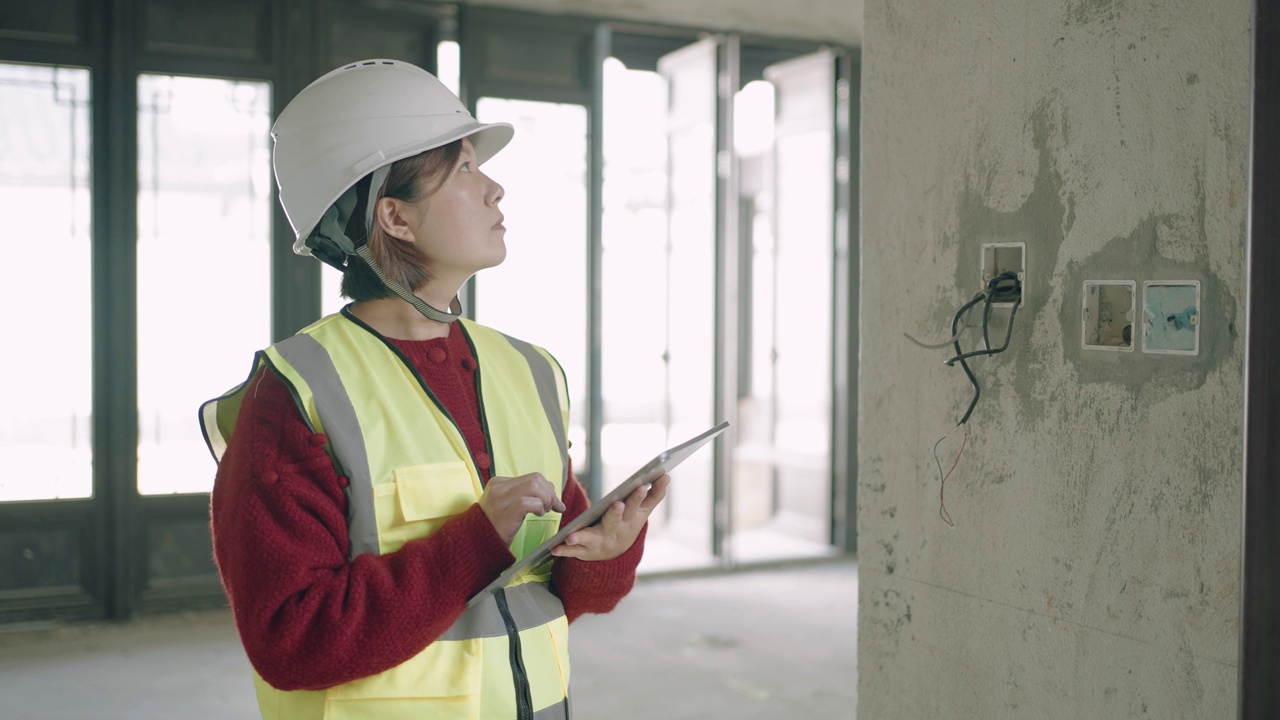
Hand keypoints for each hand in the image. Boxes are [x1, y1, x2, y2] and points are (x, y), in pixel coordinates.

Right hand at [480, 473, 565, 545]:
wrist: (477, 543)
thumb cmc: (496, 525)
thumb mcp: (508, 504)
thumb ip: (525, 493)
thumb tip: (550, 488)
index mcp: (499, 483)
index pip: (532, 477)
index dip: (548, 488)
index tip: (553, 502)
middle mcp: (498, 487)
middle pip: (536, 479)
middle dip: (550, 493)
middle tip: (551, 508)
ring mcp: (500, 500)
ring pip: (534, 486)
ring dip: (546, 499)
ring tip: (544, 511)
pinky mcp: (505, 513)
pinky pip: (528, 502)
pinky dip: (539, 507)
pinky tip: (538, 515)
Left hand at [551, 474, 669, 561]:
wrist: (616, 556)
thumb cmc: (628, 525)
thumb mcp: (643, 513)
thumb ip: (655, 495)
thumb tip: (667, 475)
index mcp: (630, 520)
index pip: (637, 506)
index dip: (639, 497)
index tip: (641, 484)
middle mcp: (616, 532)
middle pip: (616, 520)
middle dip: (617, 513)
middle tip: (618, 503)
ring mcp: (599, 542)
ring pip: (592, 538)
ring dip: (583, 537)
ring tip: (571, 536)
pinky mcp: (585, 551)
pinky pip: (574, 551)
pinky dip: (564, 550)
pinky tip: (554, 547)